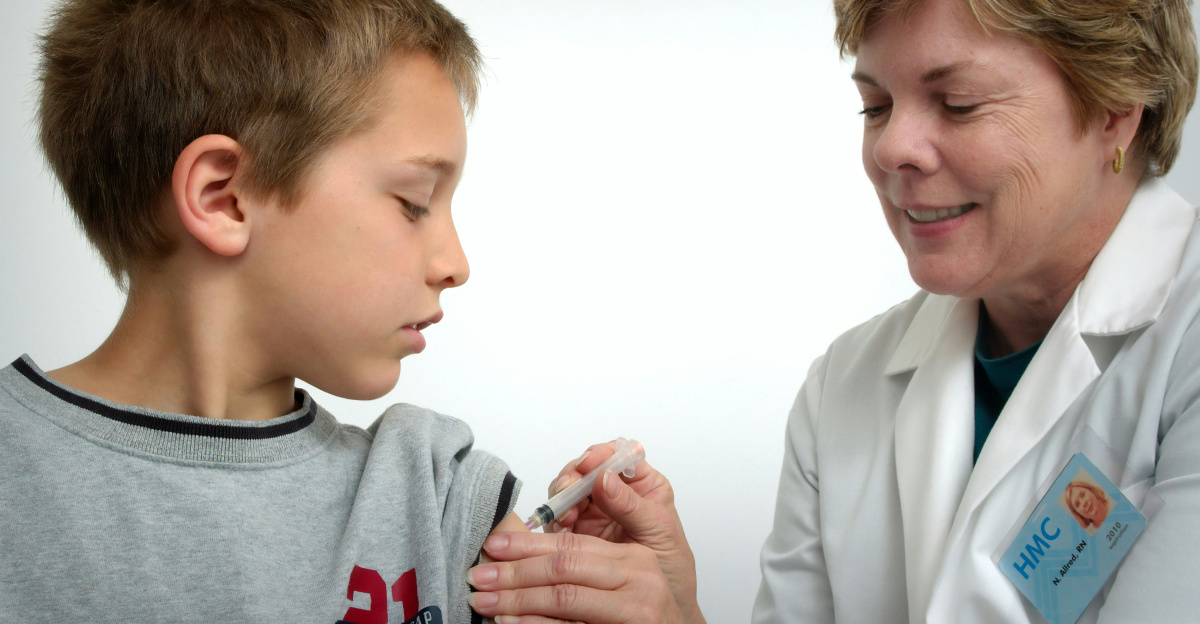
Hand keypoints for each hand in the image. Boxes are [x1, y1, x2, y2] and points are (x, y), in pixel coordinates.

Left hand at [468, 530, 684, 623]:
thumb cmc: (645, 618)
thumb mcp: (624, 578)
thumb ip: (586, 561)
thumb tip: (525, 550)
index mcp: (633, 557)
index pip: (571, 543)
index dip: (527, 543)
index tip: (492, 545)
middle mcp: (639, 579)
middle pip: (564, 567)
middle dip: (514, 571)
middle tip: (478, 575)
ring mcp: (637, 611)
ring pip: (564, 598)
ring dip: (516, 599)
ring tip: (484, 601)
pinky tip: (509, 623)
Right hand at [549, 442, 701, 621]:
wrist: (659, 612)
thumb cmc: (671, 568)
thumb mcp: (659, 533)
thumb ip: (633, 505)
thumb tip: (605, 478)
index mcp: (642, 485)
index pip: (618, 455)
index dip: (601, 455)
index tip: (590, 464)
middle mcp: (615, 494)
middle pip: (586, 470)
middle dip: (574, 476)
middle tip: (568, 489)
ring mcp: (594, 512)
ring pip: (567, 491)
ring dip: (561, 498)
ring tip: (566, 516)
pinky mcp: (577, 533)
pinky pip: (558, 519)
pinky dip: (555, 521)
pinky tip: (561, 530)